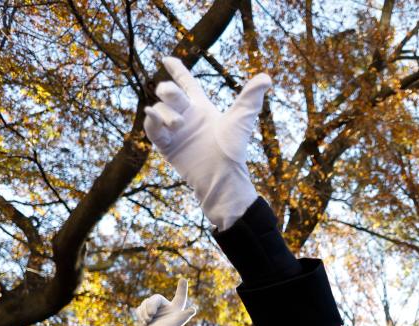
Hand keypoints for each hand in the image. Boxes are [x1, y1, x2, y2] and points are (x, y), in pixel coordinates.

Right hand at [135, 278, 196, 325]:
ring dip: (145, 312)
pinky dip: (141, 314)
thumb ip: (183, 317)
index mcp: (175, 309)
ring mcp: (155, 309)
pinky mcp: (145, 312)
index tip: (183, 279)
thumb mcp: (175, 325)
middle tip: (151, 315)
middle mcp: (165, 307)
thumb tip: (193, 310)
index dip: (182, 288)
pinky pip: (140, 307)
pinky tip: (145, 322)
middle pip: (155, 298)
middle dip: (151, 306)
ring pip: (146, 302)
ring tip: (148, 321)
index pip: (180, 296)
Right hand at [144, 56, 271, 228]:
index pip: (186, 83)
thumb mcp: (241, 120)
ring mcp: (175, 130)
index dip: (177, 70)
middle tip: (172, 93)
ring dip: (167, 114)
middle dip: (168, 90)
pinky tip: (153, 116)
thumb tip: (266, 76)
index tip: (166, 58)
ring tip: (179, 126)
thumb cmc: (233, 149)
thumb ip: (249, 98)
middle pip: (169, 93)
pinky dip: (152, 121)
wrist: (222, 175)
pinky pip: (152, 128)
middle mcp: (187, 116)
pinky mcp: (167, 145)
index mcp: (201, 107)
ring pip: (160, 109)